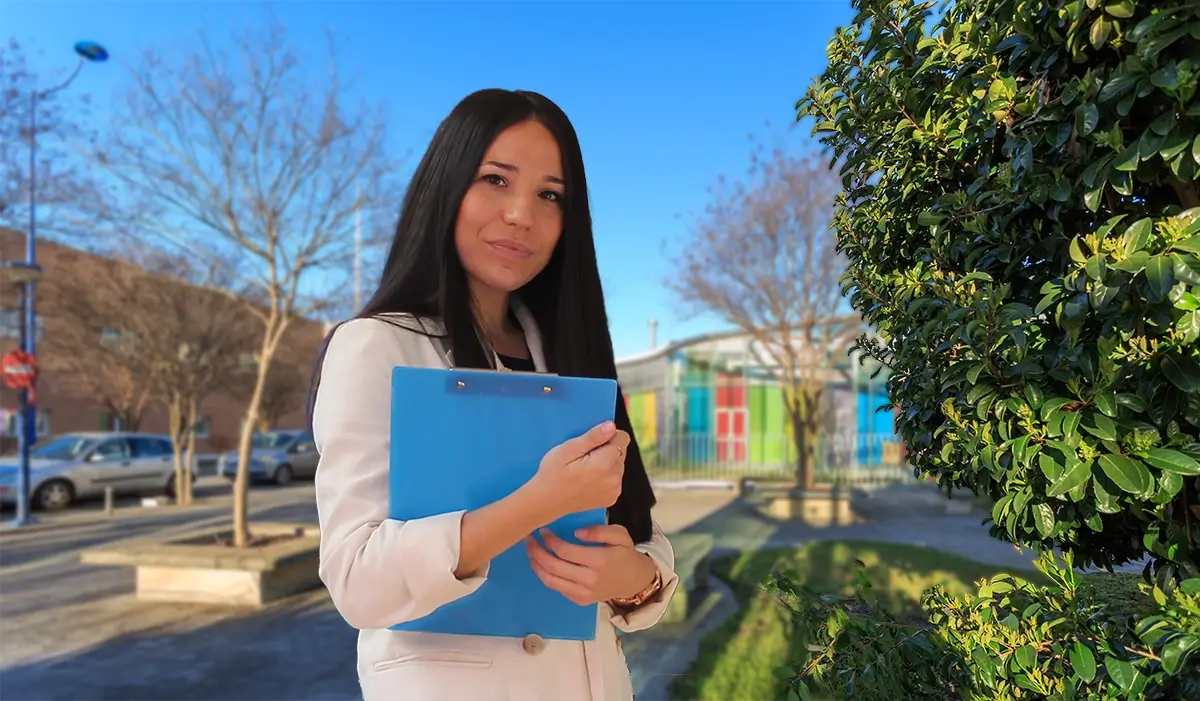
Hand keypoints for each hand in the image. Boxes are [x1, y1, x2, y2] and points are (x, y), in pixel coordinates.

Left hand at [524, 524, 657, 605]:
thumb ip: (600, 531)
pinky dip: (545, 575)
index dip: (550, 540)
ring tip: (530, 551)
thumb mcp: (620, 535)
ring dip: (536, 565)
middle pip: (553, 567)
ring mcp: (583, 593)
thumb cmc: (625, 554)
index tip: (542, 530)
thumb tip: (576, 533)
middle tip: (528, 538)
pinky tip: (541, 564)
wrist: (634, 581)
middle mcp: (589, 580)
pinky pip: (557, 588)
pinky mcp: (580, 600)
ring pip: (550, 580)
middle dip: (537, 551)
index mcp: (599, 561)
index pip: (565, 551)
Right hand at [529, 421, 629, 520]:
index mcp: (605, 464)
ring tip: (585, 470)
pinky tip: (588, 480)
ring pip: (618, 465)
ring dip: (606, 463)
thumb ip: (593, 437)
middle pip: (621, 452)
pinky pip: (615, 479)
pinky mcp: (611, 498)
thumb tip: (611, 426)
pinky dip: (605, 477)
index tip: (591, 443)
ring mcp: (614, 490)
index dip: (607, 436)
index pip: (622, 438)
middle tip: (584, 458)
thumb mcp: (568, 449)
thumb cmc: (553, 473)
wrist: (546, 502)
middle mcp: (614, 478)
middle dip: (606, 450)